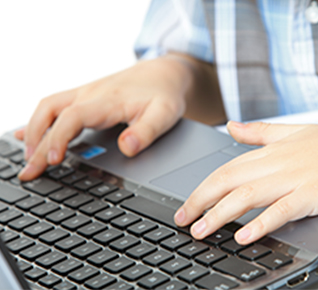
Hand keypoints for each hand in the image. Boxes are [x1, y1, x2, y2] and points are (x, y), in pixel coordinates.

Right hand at [16, 56, 191, 180]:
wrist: (164, 72)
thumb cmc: (164, 94)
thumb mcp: (164, 114)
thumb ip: (146, 132)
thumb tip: (127, 148)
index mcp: (107, 101)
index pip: (72, 117)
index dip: (58, 138)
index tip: (52, 161)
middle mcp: (91, 94)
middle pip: (50, 113)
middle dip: (36, 142)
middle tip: (29, 171)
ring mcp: (86, 94)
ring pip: (48, 107)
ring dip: (34, 131)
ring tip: (29, 157)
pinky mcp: (87, 96)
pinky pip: (56, 105)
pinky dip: (40, 121)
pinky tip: (30, 133)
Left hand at [174, 121, 317, 244]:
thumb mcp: (288, 132)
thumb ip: (256, 132)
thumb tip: (231, 126)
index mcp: (265, 154)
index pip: (223, 171)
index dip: (201, 189)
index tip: (186, 205)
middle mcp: (272, 166)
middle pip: (227, 182)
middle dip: (201, 202)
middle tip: (183, 220)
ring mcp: (291, 180)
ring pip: (247, 195)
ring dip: (220, 214)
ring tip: (202, 230)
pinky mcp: (309, 195)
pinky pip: (281, 210)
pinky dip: (261, 222)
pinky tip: (244, 235)